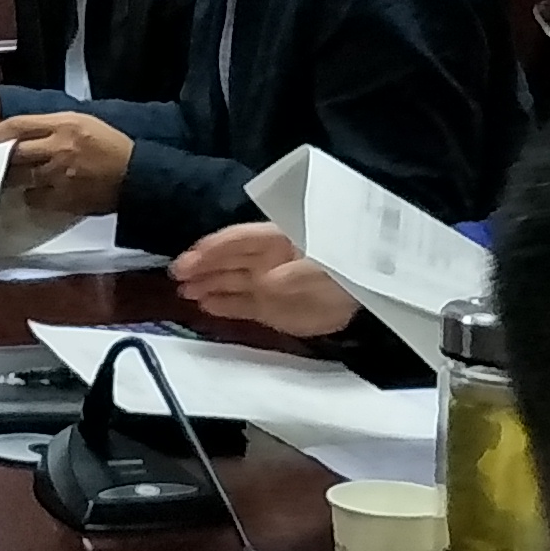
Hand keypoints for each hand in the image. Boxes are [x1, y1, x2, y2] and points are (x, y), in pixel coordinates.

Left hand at [0, 110, 133, 221]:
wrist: (135, 174)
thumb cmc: (108, 144)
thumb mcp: (81, 122)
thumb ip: (51, 125)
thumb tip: (22, 130)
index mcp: (64, 125)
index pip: (20, 126)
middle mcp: (59, 149)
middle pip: (16, 153)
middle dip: (0, 158)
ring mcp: (61, 176)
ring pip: (23, 178)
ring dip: (15, 178)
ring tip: (13, 177)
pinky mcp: (66, 198)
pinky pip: (36, 199)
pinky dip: (32, 195)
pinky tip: (36, 192)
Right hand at [170, 222, 362, 340]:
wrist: (372, 294)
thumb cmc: (347, 267)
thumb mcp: (326, 265)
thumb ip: (296, 274)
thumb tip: (268, 282)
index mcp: (278, 241)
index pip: (237, 240)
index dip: (212, 249)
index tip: (189, 259)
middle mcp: (267, 261)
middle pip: (228, 261)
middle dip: (202, 267)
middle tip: (177, 276)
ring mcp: (269, 285)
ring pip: (230, 283)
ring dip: (207, 286)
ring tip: (184, 293)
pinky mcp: (274, 310)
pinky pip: (242, 306)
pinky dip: (223, 306)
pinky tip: (205, 306)